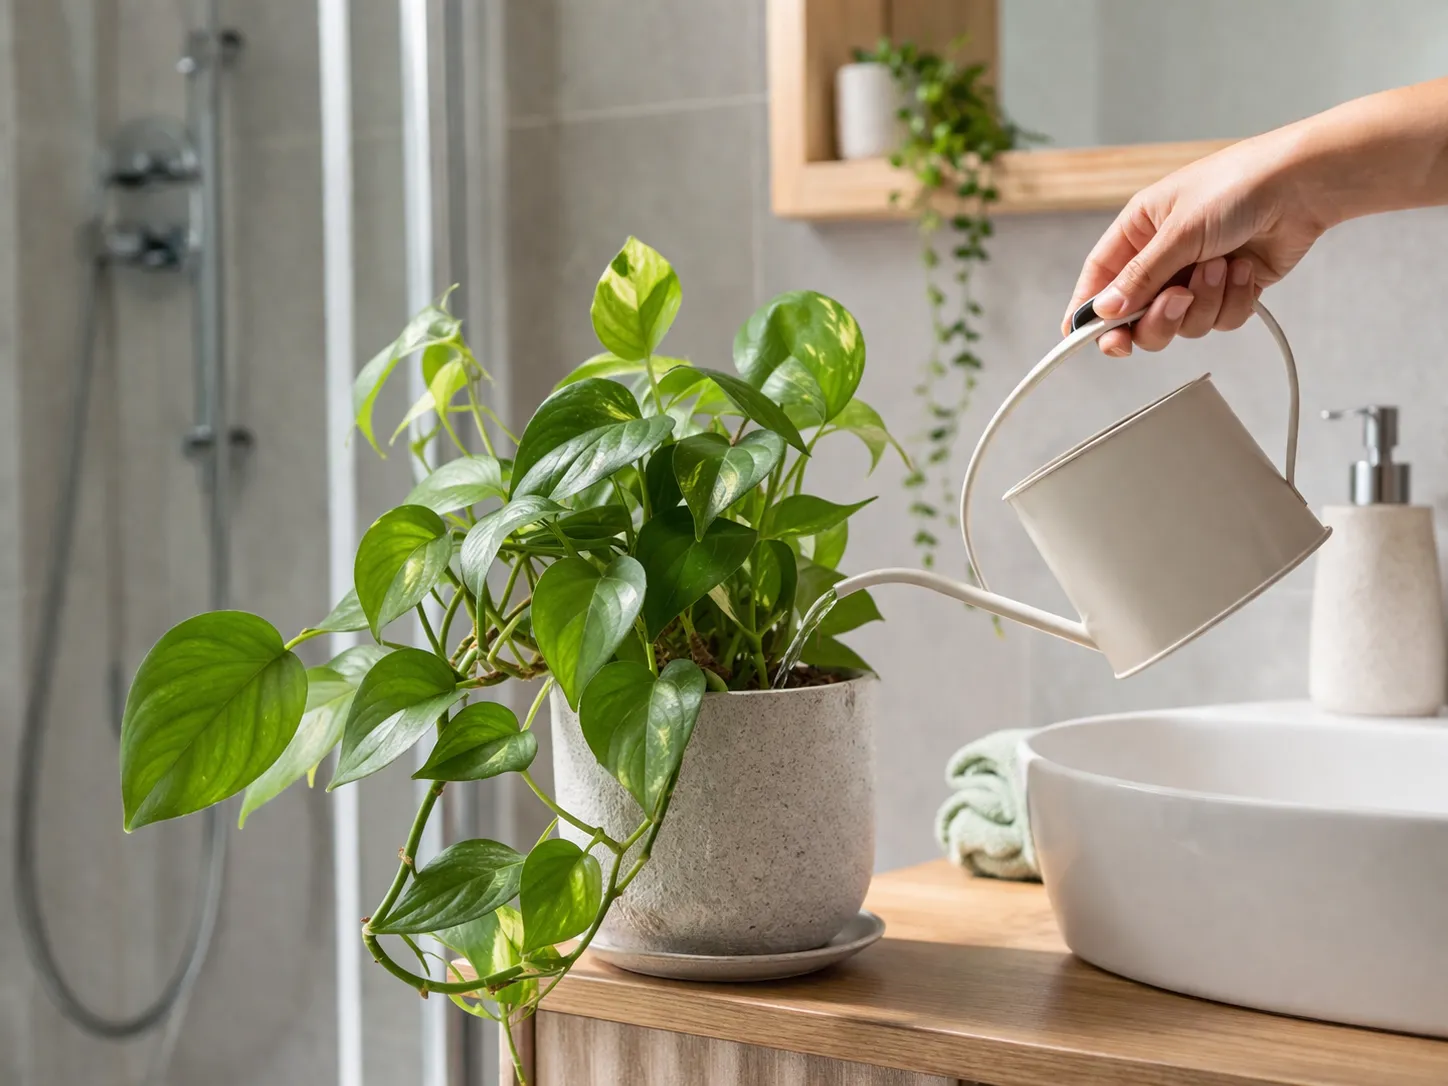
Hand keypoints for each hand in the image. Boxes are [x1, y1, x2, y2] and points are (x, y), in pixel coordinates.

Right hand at [1063, 131, 1330, 355]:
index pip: (1099, 281)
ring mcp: (1196, 277)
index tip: (1081, 340)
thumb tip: (1105, 311)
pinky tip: (1244, 268)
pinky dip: (1233, 300)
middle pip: (1138, 318)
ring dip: (1205, 302)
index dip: (1088, 313)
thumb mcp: (1178, 231)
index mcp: (1138, 233)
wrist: (1303, 185)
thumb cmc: (1238, 185)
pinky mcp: (1230, 291)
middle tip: (1176, 300)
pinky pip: (1219, 321)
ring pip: (1182, 325)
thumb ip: (1140, 277)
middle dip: (1159, 317)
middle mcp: (1163, 258)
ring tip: (1223, 266)